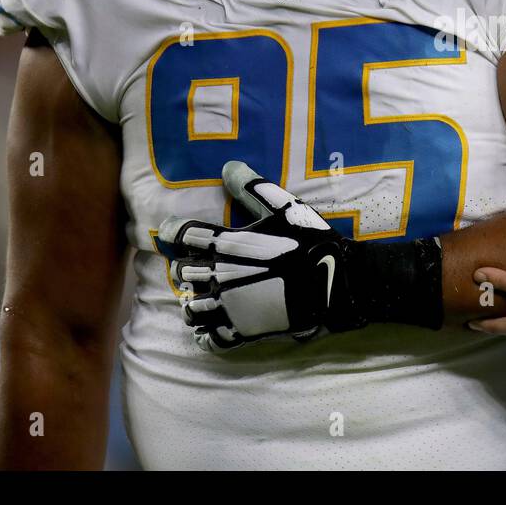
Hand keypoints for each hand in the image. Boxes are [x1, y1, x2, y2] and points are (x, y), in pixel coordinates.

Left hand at [158, 161, 361, 351]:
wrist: (335, 282)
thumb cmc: (310, 241)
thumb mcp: (285, 206)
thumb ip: (252, 187)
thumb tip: (227, 166)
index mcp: (228, 245)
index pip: (183, 236)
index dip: (171, 232)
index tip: (170, 231)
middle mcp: (222, 277)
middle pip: (182, 273)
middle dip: (186, 267)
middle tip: (196, 264)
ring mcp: (230, 307)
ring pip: (190, 307)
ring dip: (192, 300)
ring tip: (202, 295)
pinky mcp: (242, 330)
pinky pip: (209, 338)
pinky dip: (204, 333)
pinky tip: (209, 326)